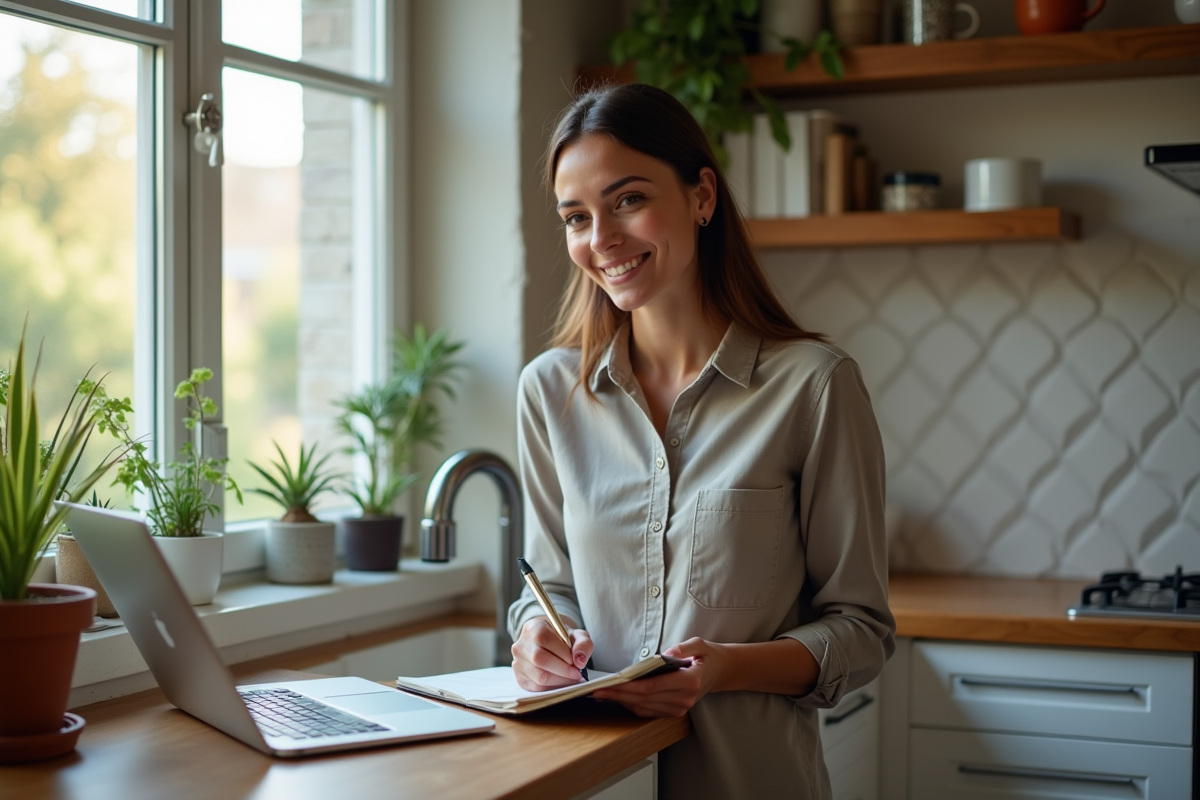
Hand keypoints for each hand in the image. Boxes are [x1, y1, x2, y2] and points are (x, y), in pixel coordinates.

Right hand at [511, 616, 592, 690]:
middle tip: (577, 672)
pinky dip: (554, 686)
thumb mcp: (576, 635)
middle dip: (563, 669)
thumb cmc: (562, 639)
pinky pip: (537, 687)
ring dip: (560, 680)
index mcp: (532, 627)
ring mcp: (518, 662)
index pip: (544, 639)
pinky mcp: (520, 678)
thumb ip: (583, 643)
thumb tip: (580, 660)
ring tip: (572, 677)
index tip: (575, 660)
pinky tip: (562, 681)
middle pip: (540, 659)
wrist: (548, 644)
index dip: (562, 652)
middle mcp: (521, 645)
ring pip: (539, 676)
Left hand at [590, 638, 721, 717]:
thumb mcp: (699, 644)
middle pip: (644, 699)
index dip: (629, 686)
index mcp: (689, 681)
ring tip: (602, 694)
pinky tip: (618, 698)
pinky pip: (648, 711)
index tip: (610, 683)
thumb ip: (684, 648)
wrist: (720, 672)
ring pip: (644, 708)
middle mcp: (684, 699)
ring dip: (621, 702)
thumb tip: (667, 653)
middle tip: (597, 690)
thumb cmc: (707, 656)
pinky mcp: (675, 712)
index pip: (652, 686)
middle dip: (618, 695)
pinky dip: (631, 705)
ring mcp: (680, 708)